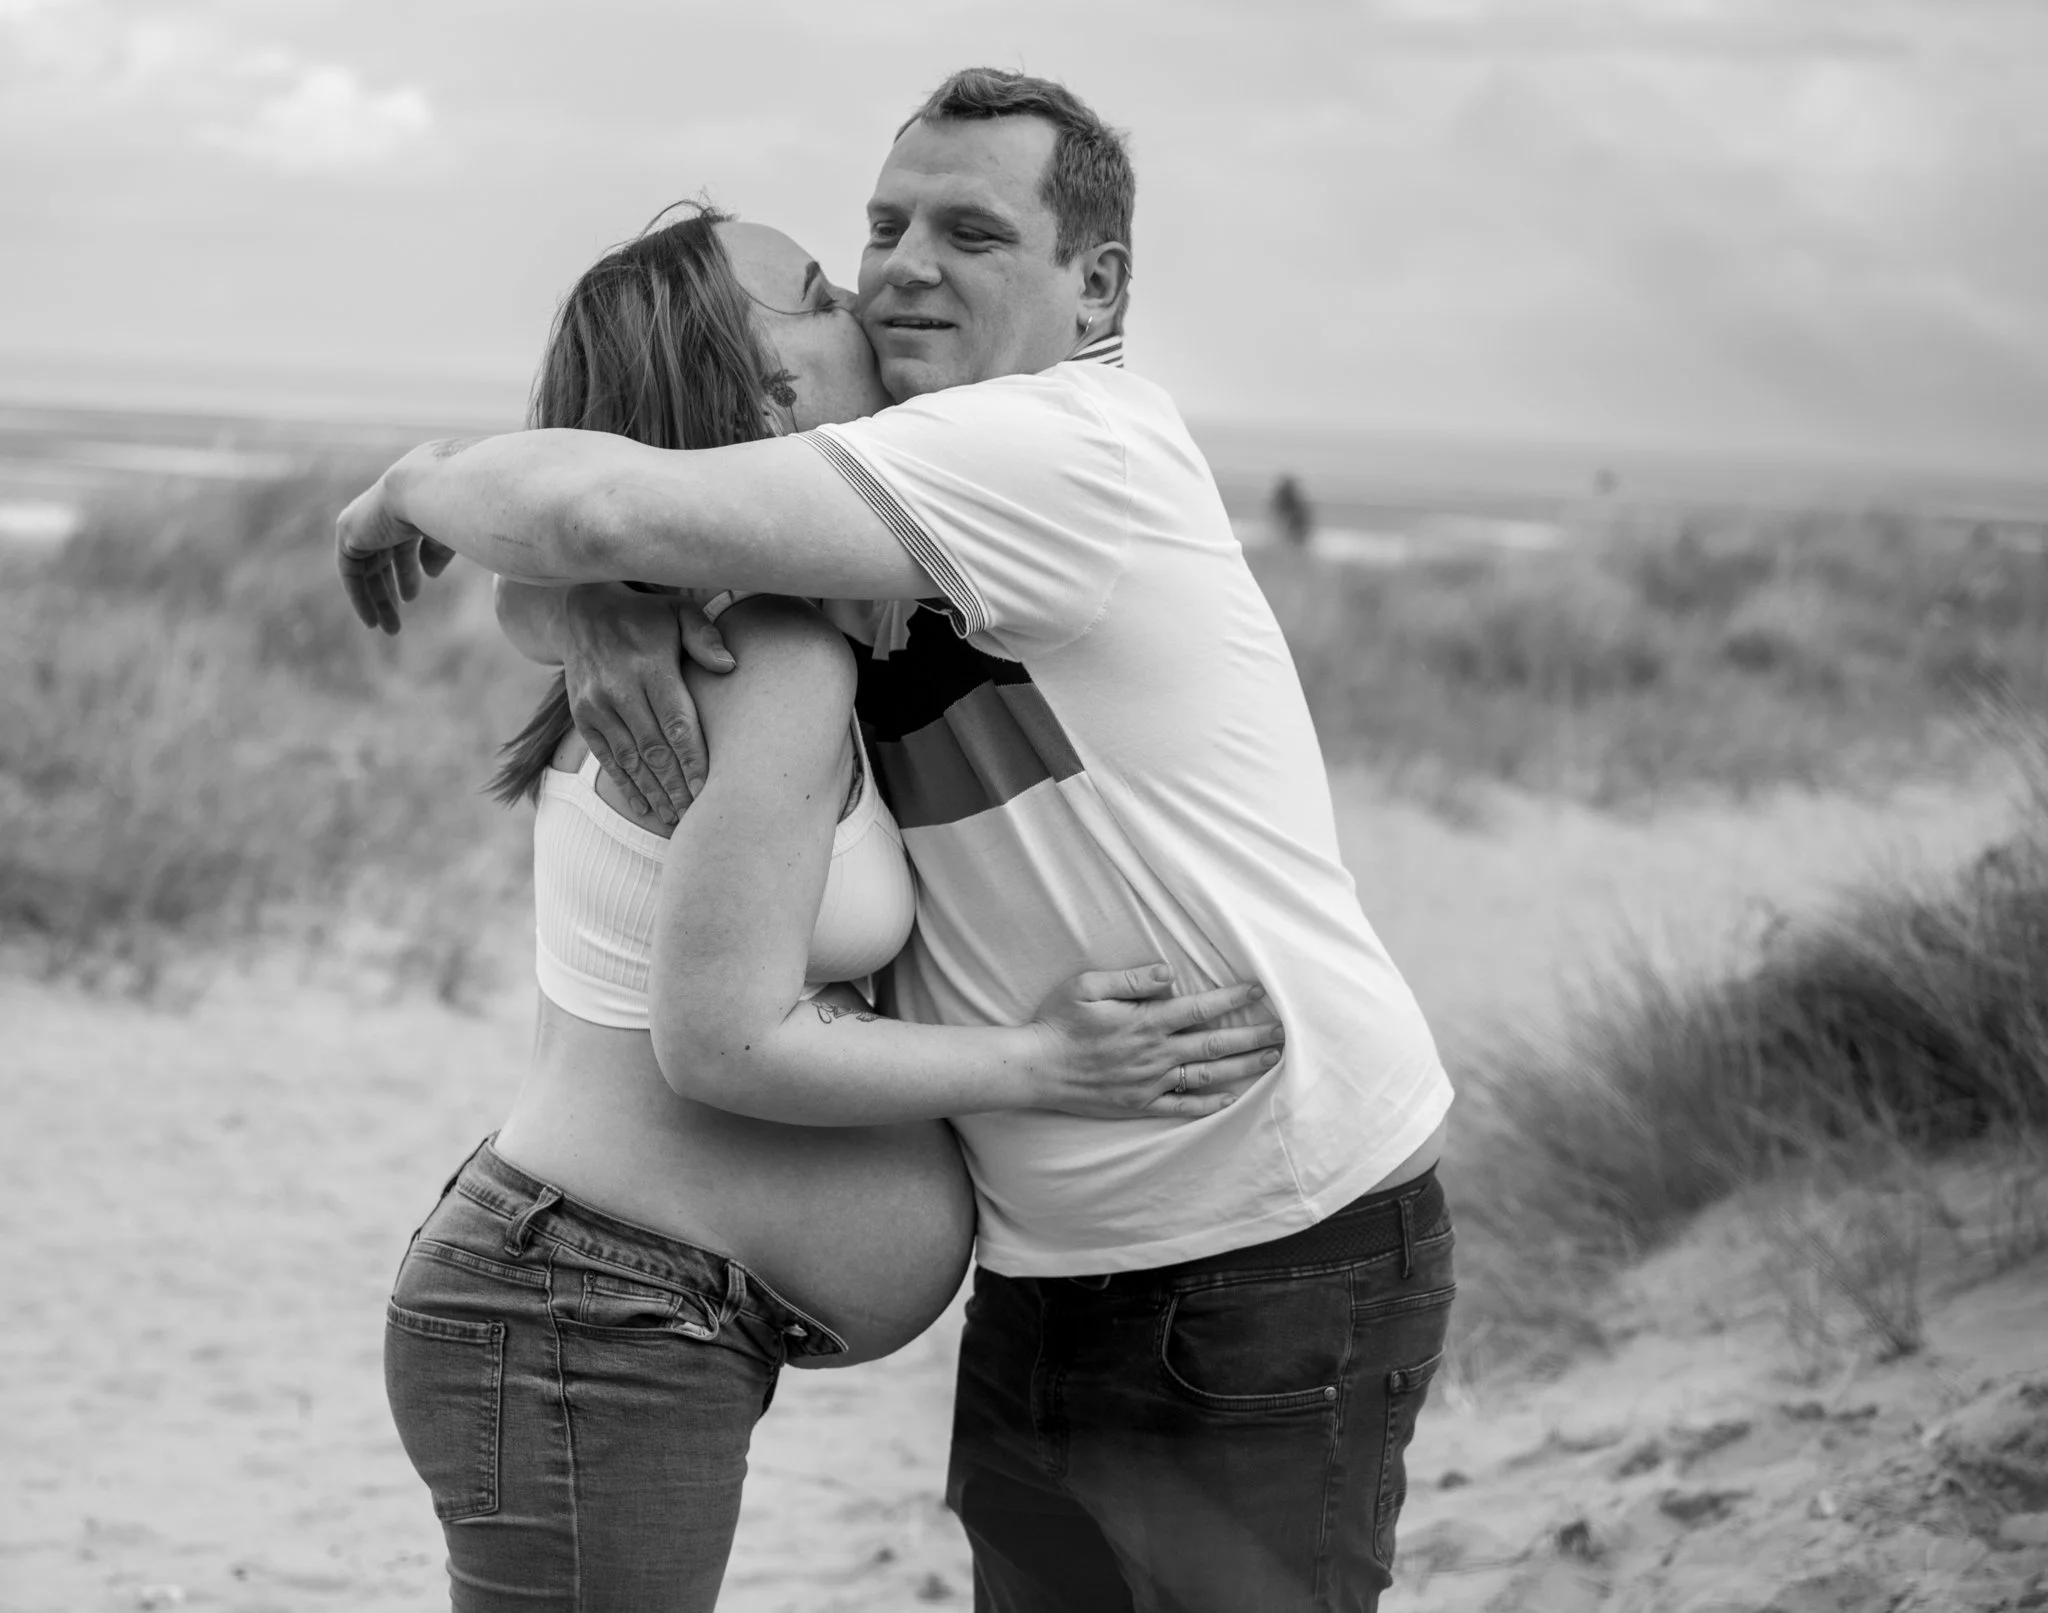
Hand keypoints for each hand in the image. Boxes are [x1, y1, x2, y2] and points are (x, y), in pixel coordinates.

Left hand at [336, 472, 455, 634]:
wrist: (425, 491)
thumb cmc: (448, 508)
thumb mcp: (447, 535)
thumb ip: (437, 552)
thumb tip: (430, 573)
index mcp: (406, 512)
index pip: (400, 547)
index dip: (407, 574)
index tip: (412, 597)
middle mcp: (381, 517)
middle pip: (381, 562)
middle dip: (390, 593)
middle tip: (398, 622)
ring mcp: (362, 524)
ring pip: (366, 571)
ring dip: (378, 602)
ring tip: (390, 629)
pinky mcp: (349, 534)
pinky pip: (350, 573)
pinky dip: (359, 598)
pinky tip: (371, 621)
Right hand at [562, 585, 735, 823]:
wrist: (581, 610)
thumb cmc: (646, 616)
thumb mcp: (678, 613)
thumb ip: (704, 638)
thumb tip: (729, 666)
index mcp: (650, 666)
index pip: (676, 722)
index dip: (692, 759)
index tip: (707, 790)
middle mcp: (619, 688)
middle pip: (654, 748)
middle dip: (676, 786)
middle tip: (698, 816)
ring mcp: (597, 705)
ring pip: (630, 759)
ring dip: (654, 792)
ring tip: (676, 819)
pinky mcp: (582, 716)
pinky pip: (607, 757)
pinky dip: (626, 785)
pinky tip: (645, 807)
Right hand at [1026, 965, 1284, 1119]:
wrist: (1035, 1069)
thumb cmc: (1058, 1022)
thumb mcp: (1087, 986)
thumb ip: (1131, 980)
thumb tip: (1170, 973)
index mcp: (1145, 1022)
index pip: (1200, 1008)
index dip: (1232, 999)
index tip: (1259, 991)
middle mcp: (1154, 1054)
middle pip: (1215, 1044)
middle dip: (1252, 1036)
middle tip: (1283, 1031)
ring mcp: (1149, 1083)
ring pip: (1207, 1075)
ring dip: (1243, 1067)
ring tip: (1270, 1060)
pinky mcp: (1139, 1104)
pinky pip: (1182, 1106)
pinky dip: (1209, 1103)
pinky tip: (1231, 1098)